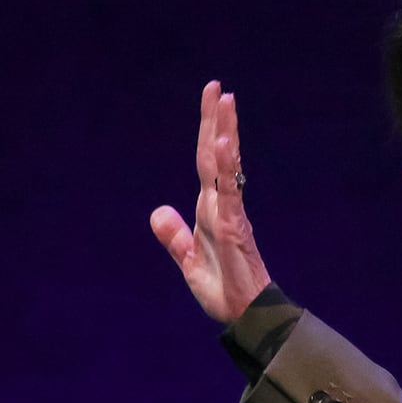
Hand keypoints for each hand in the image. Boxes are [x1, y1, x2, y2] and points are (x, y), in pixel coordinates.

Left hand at [149, 80, 274, 323]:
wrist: (243, 315)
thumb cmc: (223, 289)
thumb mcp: (188, 260)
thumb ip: (174, 236)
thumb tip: (158, 212)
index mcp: (210, 210)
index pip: (206, 163)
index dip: (207, 132)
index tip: (212, 101)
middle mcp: (221, 206)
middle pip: (216, 155)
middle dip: (216, 121)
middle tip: (218, 88)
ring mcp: (229, 214)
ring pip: (225, 167)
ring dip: (225, 133)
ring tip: (226, 101)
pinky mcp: (234, 229)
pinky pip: (228, 193)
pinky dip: (224, 168)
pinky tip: (223, 145)